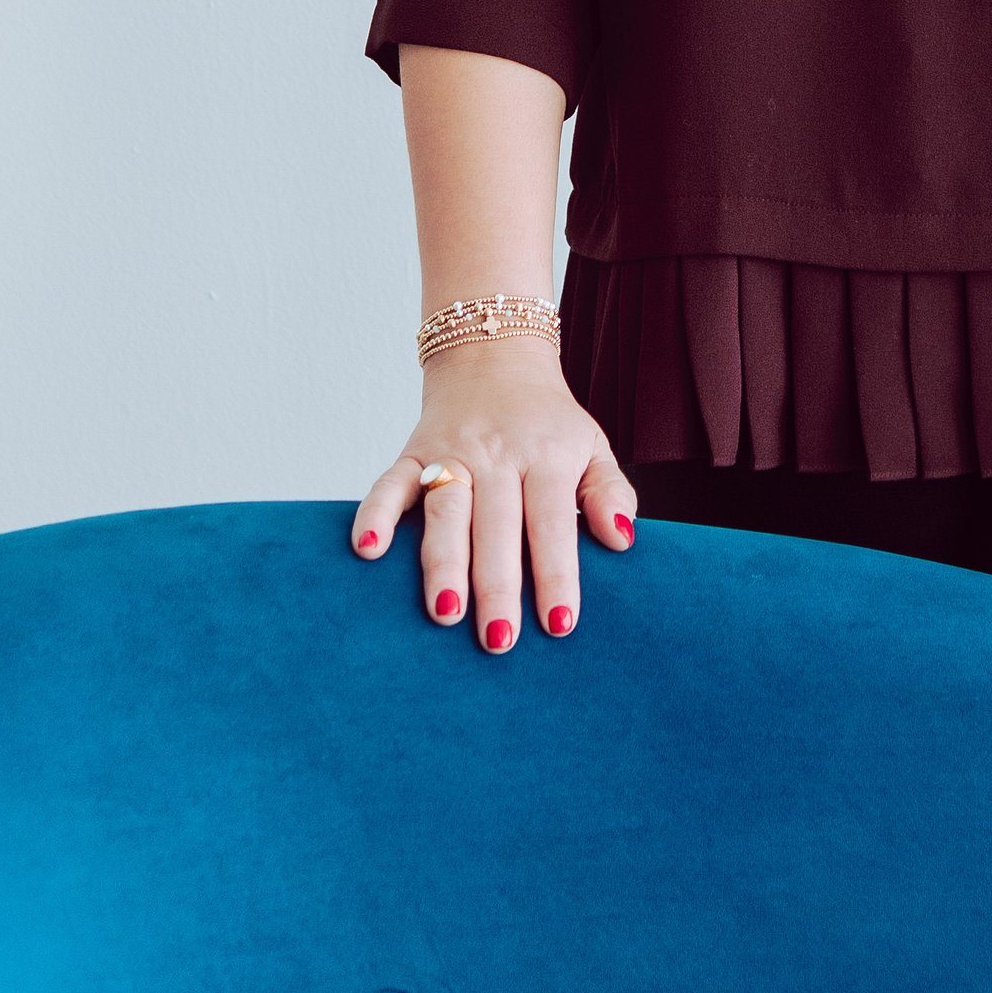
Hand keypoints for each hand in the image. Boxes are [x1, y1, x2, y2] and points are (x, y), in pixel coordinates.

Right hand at [350, 333, 636, 651]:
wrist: (493, 353)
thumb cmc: (547, 421)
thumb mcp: (591, 445)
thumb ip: (609, 492)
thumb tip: (623, 541)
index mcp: (547, 456)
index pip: (552, 522)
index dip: (556, 573)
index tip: (559, 624)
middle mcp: (497, 455)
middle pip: (497, 527)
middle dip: (497, 585)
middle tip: (499, 639)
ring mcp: (451, 453)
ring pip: (445, 511)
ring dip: (442, 562)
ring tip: (443, 612)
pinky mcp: (413, 452)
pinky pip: (389, 483)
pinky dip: (376, 514)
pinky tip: (368, 551)